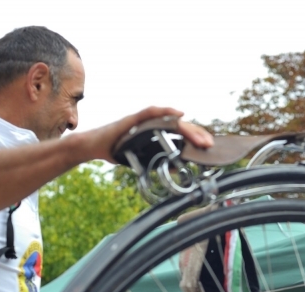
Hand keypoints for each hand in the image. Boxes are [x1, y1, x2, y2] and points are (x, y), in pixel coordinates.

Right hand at [82, 107, 213, 162]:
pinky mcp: (133, 119)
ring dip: (187, 128)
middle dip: (196, 135)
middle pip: (180, 126)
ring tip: (199, 137)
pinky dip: (165, 112)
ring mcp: (143, 120)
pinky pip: (151, 112)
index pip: (181, 133)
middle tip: (209, 145)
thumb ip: (160, 160)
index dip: (196, 138)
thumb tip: (178, 166)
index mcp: (157, 132)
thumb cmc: (117, 150)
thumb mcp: (143, 159)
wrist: (94, 147)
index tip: (208, 146)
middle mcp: (153, 124)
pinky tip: (178, 114)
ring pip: (170, 120)